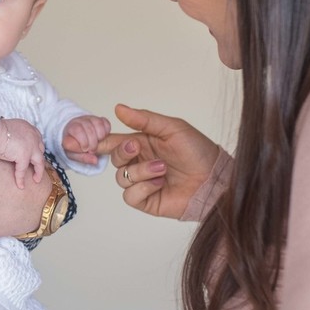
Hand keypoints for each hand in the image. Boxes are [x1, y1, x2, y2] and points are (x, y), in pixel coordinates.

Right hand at [0, 118, 44, 187]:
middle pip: (40, 150)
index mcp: (28, 128)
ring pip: (39, 161)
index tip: (36, 154)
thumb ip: (12, 137)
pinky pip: (23, 170)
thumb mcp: (7, 131)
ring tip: (36, 179)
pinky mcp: (24, 155)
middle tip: (37, 168)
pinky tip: (20, 185)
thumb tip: (8, 145)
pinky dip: (21, 179)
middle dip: (39, 160)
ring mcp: (30, 146)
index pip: (37, 139)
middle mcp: (32, 136)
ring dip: (38, 171)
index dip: (37, 148)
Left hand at [61, 114, 111, 165]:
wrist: (76, 137)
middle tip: (92, 150)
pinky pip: (105, 123)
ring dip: (100, 136)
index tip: (85, 149)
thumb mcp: (73, 154)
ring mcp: (90, 119)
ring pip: (98, 123)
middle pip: (89, 128)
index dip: (84, 141)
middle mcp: (80, 121)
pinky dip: (106, 131)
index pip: (78, 130)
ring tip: (97, 144)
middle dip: (93, 142)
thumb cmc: (73, 145)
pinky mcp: (99, 119)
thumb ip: (82, 158)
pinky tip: (102, 138)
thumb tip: (95, 160)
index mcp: (71, 128)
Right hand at [97, 104, 219, 219]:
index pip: (116, 142)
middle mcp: (141, 163)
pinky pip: (130, 196)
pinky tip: (159, 183)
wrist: (215, 179)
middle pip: (115, 159)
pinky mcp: (147, 201)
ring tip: (162, 169)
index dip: (103, 142)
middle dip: (123, 152)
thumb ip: (144, 119)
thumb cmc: (198, 151)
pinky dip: (142, 188)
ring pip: (121, 177)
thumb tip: (118, 108)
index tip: (94, 140)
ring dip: (140, 171)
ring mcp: (143, 183)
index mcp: (143, 144)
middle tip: (137, 148)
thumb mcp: (172, 128)